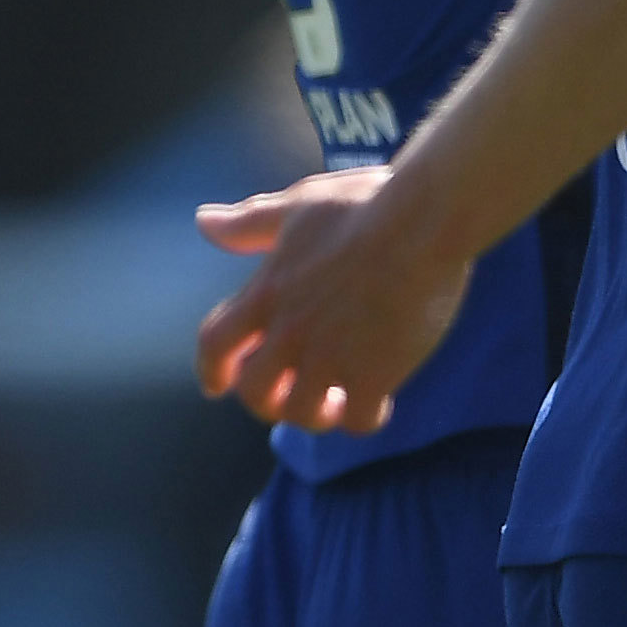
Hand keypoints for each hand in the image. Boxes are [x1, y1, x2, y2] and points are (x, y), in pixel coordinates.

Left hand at [191, 167, 474, 432]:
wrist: (422, 221)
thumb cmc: (363, 205)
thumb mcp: (297, 206)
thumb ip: (249, 223)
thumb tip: (204, 222)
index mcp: (267, 293)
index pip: (216, 343)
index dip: (212, 369)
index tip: (216, 385)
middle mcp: (290, 332)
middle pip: (256, 392)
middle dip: (269, 400)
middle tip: (291, 394)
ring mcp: (330, 357)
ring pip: (303, 414)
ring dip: (316, 415)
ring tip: (337, 402)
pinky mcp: (374, 374)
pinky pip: (359, 420)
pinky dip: (366, 417)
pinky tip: (381, 401)